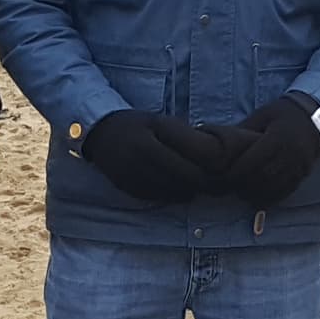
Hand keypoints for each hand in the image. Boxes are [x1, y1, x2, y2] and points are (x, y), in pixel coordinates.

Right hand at [81, 110, 227, 203]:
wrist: (98, 132)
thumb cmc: (134, 124)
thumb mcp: (157, 121)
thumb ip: (180, 138)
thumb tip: (210, 154)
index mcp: (147, 146)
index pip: (185, 169)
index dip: (206, 176)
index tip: (221, 175)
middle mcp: (137, 167)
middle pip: (179, 184)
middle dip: (200, 186)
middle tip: (217, 185)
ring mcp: (130, 181)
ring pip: (169, 195)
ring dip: (187, 192)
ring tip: (200, 185)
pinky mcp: (127, 189)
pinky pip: (155, 197)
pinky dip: (171, 195)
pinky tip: (179, 188)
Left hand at [218, 93, 319, 207]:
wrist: (314, 116)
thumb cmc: (282, 114)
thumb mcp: (262, 115)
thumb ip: (244, 129)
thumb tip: (222, 143)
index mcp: (278, 137)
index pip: (253, 161)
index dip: (237, 173)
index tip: (224, 178)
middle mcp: (291, 153)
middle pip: (263, 177)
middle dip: (245, 186)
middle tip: (231, 189)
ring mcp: (300, 165)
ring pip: (275, 187)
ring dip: (257, 194)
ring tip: (243, 195)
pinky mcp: (304, 173)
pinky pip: (287, 190)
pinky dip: (272, 198)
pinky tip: (260, 199)